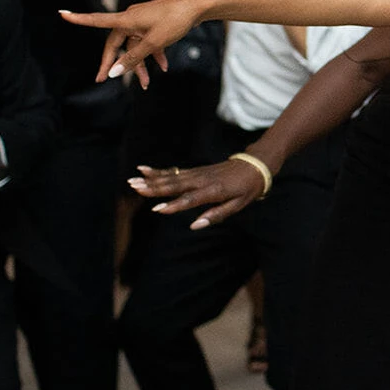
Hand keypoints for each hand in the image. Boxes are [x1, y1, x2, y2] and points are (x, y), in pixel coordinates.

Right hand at [59, 0, 196, 88]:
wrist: (199, 6)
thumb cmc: (175, 20)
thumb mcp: (154, 42)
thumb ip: (133, 58)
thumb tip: (113, 72)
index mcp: (126, 19)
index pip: (97, 20)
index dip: (79, 19)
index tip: (62, 14)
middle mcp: (131, 18)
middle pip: (117, 43)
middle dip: (115, 62)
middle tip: (104, 79)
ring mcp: (143, 20)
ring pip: (135, 45)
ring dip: (140, 63)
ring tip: (147, 82)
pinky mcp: (155, 22)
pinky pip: (148, 40)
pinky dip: (153, 53)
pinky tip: (163, 66)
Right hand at [128, 160, 268, 229]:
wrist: (255, 164)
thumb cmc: (248, 188)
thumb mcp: (239, 205)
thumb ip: (216, 215)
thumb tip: (194, 225)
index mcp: (214, 191)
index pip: (190, 199)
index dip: (174, 205)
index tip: (157, 209)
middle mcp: (203, 180)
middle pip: (175, 185)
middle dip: (154, 188)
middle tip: (135, 188)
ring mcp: (198, 173)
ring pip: (172, 177)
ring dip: (151, 179)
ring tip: (133, 180)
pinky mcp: (196, 170)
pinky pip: (175, 171)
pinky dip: (159, 171)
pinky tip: (145, 169)